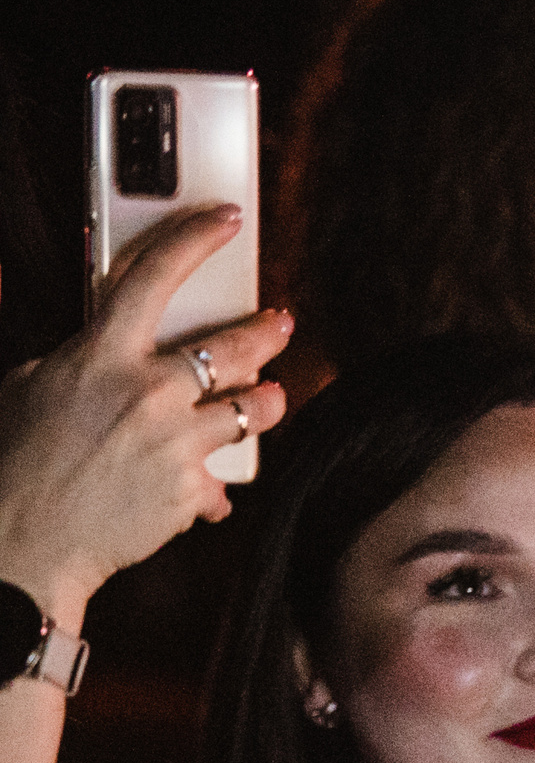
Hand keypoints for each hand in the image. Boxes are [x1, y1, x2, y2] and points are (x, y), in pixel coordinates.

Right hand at [0, 205, 289, 620]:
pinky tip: (209, 489)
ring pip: (251, 408)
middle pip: (232, 348)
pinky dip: (212, 480)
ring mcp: (175, 442)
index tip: (227, 221)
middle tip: (280, 324)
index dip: (196, 240)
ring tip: (271, 396)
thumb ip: (79, 358)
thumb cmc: (14, 461)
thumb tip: (105, 344)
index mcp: (100, 356)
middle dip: (265, 331)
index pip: (154, 278)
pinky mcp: (190, 490)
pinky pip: (220, 475)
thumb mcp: (30, 384)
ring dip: (267, 401)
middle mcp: (148, 393)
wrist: (22, 542)